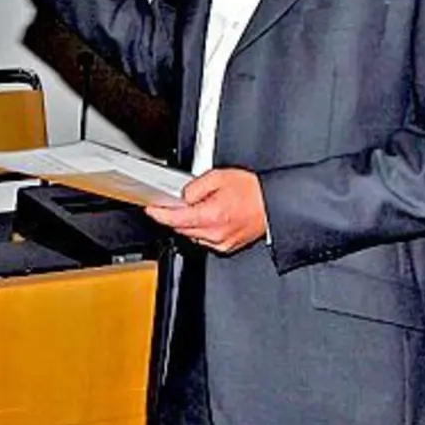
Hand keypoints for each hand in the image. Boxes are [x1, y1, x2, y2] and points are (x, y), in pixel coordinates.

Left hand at [144, 168, 267, 254]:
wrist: (274, 204)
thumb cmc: (253, 191)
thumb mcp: (220, 177)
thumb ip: (195, 187)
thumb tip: (182, 196)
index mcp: (212, 216)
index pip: (175, 219)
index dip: (159, 214)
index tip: (150, 210)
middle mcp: (215, 233)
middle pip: (181, 228)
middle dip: (174, 216)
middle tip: (175, 202)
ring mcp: (221, 242)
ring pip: (192, 235)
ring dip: (188, 223)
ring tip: (200, 206)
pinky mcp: (227, 246)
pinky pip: (204, 239)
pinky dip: (201, 229)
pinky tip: (209, 217)